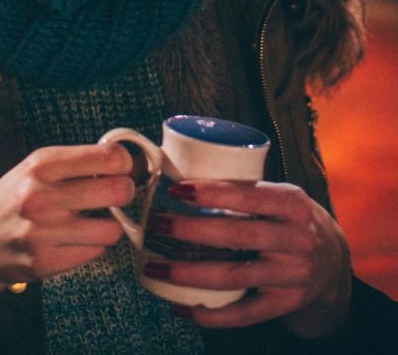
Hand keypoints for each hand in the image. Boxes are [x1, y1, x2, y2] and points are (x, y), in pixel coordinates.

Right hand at [0, 142, 133, 309]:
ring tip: (91, 223)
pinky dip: (91, 246)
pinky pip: (95, 251)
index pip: (108, 156)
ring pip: (112, 228)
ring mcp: (43, 230)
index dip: (125, 163)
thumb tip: (126, 163)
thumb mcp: (31, 170)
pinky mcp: (46, 261)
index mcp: (40, 165)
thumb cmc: (9, 201)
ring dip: (107, 226)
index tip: (122, 169)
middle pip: (117, 190)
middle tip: (114, 196)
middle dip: (123, 193)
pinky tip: (74, 240)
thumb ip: (72, 164)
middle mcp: (41, 194)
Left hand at [146, 180, 351, 337]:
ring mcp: (293, 275)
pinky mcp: (286, 303)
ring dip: (189, 273)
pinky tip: (180, 307)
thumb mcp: (278, 195)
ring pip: (235, 276)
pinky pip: (245, 314)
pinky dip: (211, 315)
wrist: (333, 261)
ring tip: (153, 266)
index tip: (175, 190)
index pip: (251, 195)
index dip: (213, 193)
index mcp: (293, 204)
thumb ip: (240, 186)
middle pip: (239, 236)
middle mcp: (297, 240)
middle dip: (192, 230)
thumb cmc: (289, 219)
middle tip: (155, 224)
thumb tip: (175, 171)